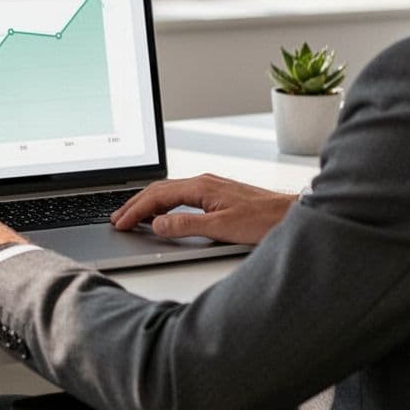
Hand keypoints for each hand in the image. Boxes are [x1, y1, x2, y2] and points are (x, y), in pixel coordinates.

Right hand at [110, 174, 296, 244]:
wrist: (292, 214)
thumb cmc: (264, 220)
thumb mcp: (222, 228)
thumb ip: (187, 226)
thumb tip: (158, 224)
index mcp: (201, 187)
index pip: (157, 196)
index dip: (136, 210)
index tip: (121, 223)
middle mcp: (203, 182)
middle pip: (159, 190)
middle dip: (135, 204)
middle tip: (117, 219)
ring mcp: (210, 186)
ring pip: (169, 191)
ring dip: (148, 203)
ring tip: (132, 216)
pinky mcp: (217, 194)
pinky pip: (180, 195)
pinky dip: (163, 203)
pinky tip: (162, 213)